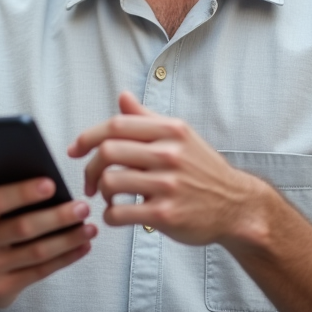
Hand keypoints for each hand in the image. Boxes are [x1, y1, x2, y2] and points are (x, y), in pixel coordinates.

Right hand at [0, 178, 96, 311]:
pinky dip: (65, 258)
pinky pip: (40, 272)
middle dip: (57, 216)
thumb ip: (3, 190)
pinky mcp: (0, 289)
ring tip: (89, 228)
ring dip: (68, 239)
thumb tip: (42, 176)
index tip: (52, 184)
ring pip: (35, 252)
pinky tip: (82, 247)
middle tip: (82, 207)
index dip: (24, 192)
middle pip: (22, 228)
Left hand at [67, 91, 267, 246]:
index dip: (87, 136)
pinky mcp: (166, 214)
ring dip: (100, 192)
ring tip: (108, 197)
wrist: (236, 205)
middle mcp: (169, 153)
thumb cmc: (203, 169)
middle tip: (90, 181)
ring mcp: (168, 185)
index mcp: (170, 130)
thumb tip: (122, 96)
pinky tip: (117, 214)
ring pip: (110, 181)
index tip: (75, 150)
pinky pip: (119, 213)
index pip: (116, 124)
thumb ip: (147, 118)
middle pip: (108, 151)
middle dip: (90, 167)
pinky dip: (110, 215)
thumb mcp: (181, 136)